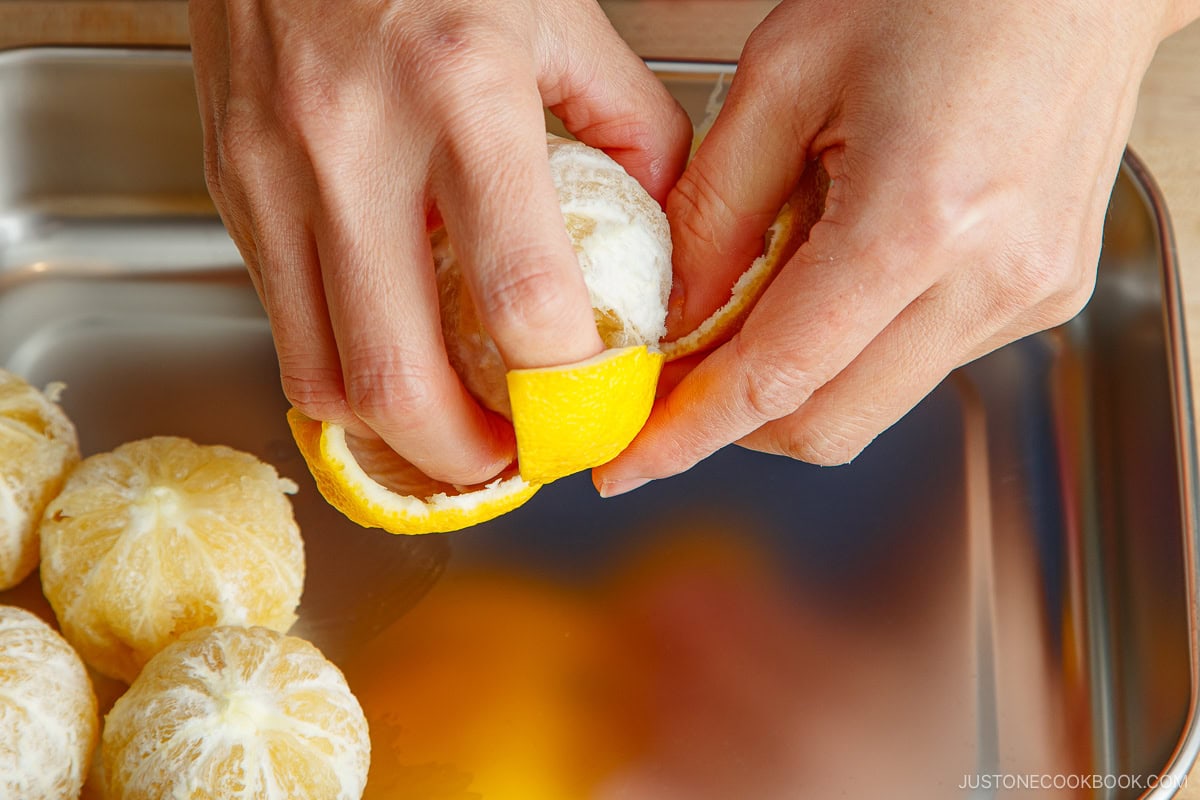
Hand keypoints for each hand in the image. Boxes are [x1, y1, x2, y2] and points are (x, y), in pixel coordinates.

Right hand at [189, 0, 690, 483]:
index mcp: (462, 90)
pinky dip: (340, 371)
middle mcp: (353, 141)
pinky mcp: (233, 186)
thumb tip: (662, 223)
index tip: (592, 406)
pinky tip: (389, 355)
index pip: (519, 291)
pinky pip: (283, 322)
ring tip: (451, 426)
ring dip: (394, 430)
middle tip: (512, 458)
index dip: (564, 381)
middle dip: (465, 454)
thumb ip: (629, 121)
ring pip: (320, 372)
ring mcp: (276, 171)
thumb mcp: (557, 10)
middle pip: (396, 372)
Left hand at [595, 0, 1190, 494]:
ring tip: (767, 288)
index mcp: (921, 218)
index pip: (779, 378)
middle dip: (737, 418)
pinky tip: (836, 274)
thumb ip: (717, 210)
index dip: (690, 435)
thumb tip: (678, 313)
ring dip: (796, 376)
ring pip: (872, 401)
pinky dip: (852, 345)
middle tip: (677, 377)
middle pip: (829, 424)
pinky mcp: (1041, 292)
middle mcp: (991, 277)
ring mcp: (1028, 293)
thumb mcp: (784, 72)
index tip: (631, 463)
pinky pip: (918, 360)